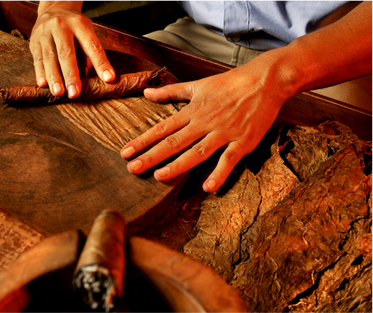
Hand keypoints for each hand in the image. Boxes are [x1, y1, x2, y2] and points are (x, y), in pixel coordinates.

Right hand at [29, 1, 115, 97]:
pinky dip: (40, 72)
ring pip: (49, 57)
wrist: (53, 8)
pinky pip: (37, 59)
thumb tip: (88, 79)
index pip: (92, 46)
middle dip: (71, 74)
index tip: (108, 78)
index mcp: (79, 25)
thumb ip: (88, 55)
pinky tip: (43, 84)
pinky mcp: (34, 41)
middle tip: (74, 93)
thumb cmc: (75, 27)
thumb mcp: (86, 34)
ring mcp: (45, 33)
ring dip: (54, 77)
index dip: (100, 63)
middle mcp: (60, 26)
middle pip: (66, 53)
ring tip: (58, 93)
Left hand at [120, 57, 289, 192]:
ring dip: (178, 165)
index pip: (162, 128)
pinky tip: (208, 187)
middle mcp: (204, 122)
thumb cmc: (229, 84)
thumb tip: (146, 93)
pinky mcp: (243, 141)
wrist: (265, 81)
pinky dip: (219, 173)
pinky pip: (229, 159)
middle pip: (174, 142)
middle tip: (132, 168)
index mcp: (192, 110)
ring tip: (159, 177)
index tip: (125, 152)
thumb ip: (170, 92)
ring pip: (197, 151)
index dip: (142, 141)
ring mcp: (223, 133)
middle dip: (151, 155)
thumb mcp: (197, 85)